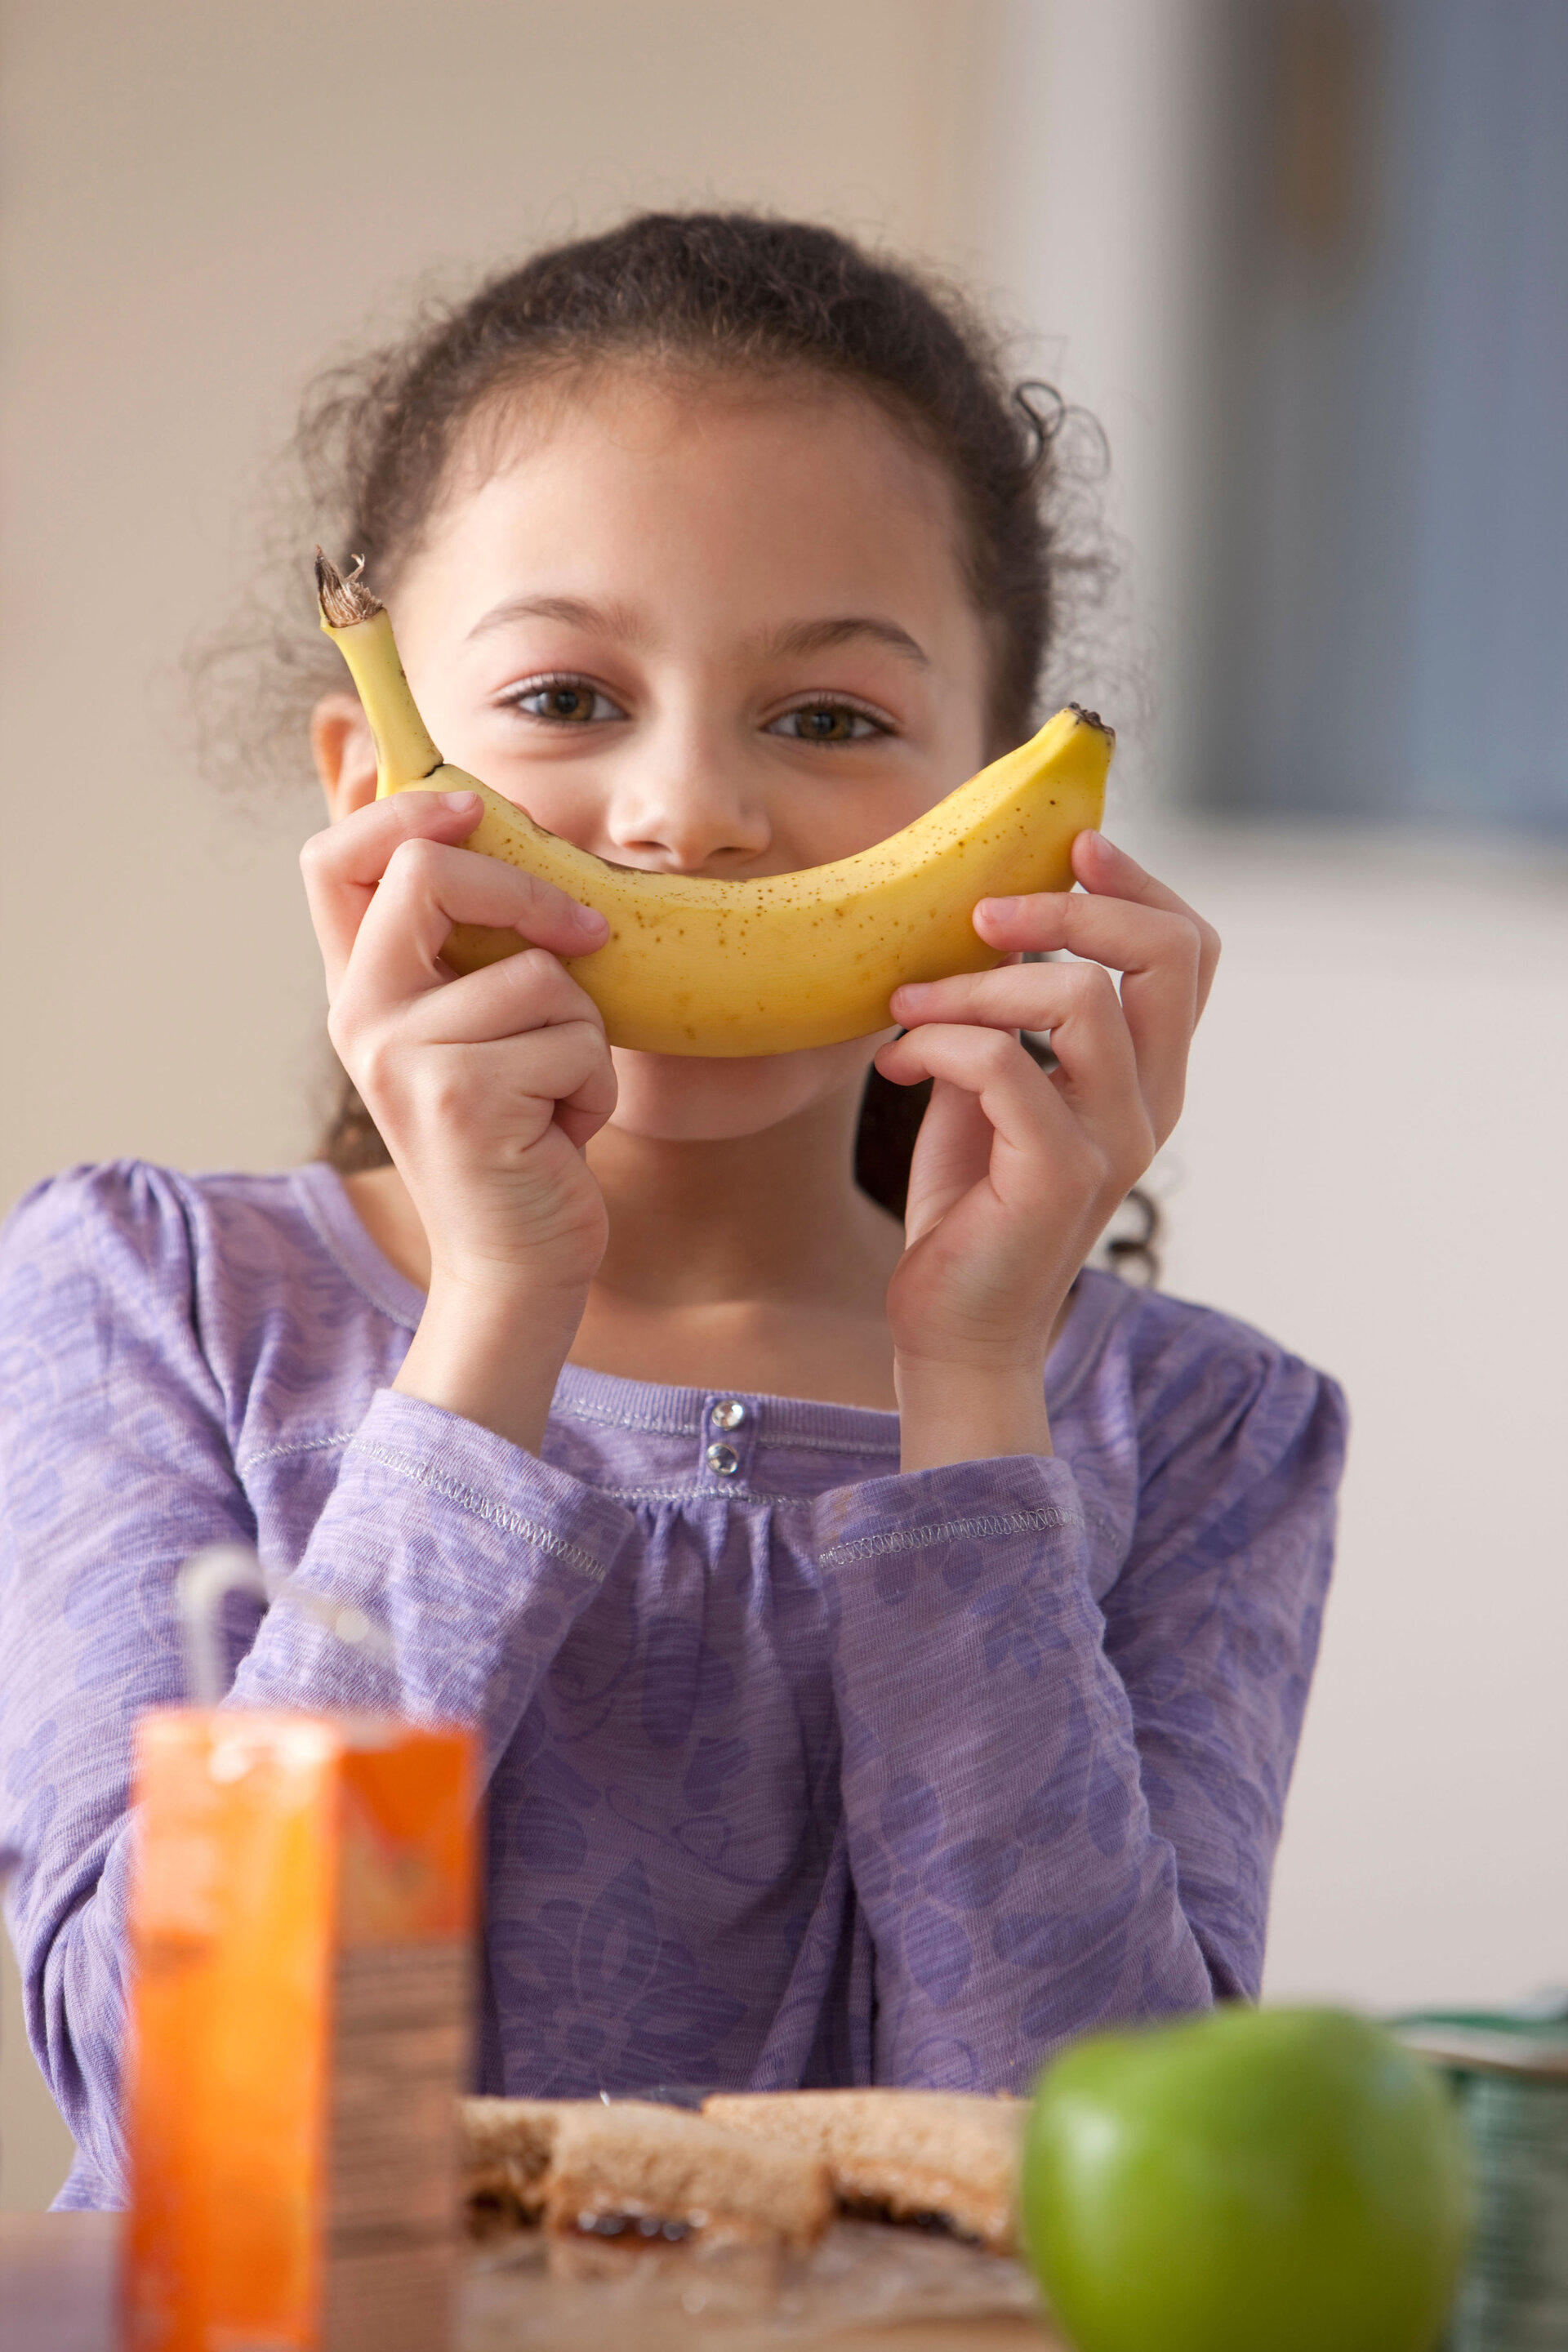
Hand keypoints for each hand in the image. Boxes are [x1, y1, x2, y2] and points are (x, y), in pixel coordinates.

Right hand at [300, 788, 614, 1447]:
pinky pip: (573, 1039)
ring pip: (540, 972)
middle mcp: (363, 1016)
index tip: (474, 810)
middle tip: (585, 936)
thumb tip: (480, 816)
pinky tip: (560, 1132)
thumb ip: (473, 944)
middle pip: (429, 873)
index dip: (401, 809)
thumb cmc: (521, 1136)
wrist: (518, 1265)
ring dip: (584, 1034)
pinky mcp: (462, 1100)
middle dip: (530, 891)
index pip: (333, 858)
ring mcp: (404, 1058)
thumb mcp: (485, 1027)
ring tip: (555, 1094)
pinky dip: (594, 1087)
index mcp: (364, 988)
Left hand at [875, 831, 1219, 1470]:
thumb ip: (1011, 1014)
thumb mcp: (995, 1085)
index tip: (1071, 849)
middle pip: (1168, 957)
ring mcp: (1114, 1143)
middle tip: (984, 917)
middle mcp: (1151, 1104)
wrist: (952, 1326)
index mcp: (1149, 1075)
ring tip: (909, 1007)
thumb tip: (988, 922)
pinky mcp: (1059, 1176)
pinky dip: (938, 1043)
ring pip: (1080, 1002)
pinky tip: (896, 1063)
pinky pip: (1005, 1064)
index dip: (1140, 885)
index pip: (1190, 952)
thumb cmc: (970, 1202)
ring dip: (976, 984)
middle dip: (1072, 911)